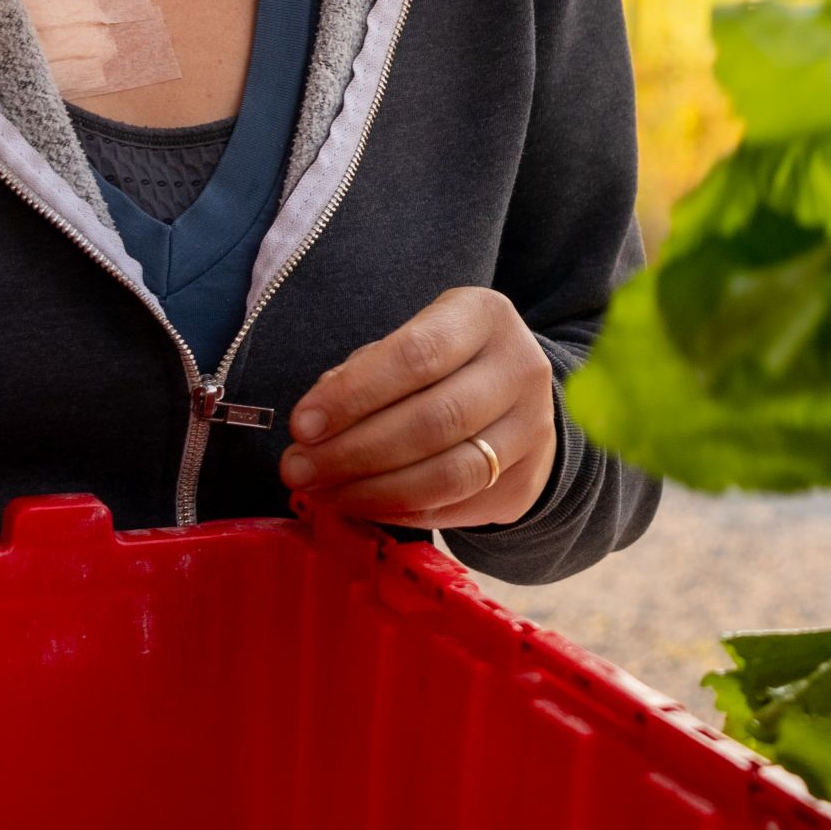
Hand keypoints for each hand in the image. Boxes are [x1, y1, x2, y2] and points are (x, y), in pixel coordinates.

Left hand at [280, 285, 558, 529]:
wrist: (517, 400)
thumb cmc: (444, 365)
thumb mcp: (412, 340)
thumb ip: (365, 372)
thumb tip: (315, 427)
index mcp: (484, 318)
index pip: (417, 356)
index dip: (354, 394)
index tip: (301, 425)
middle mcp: (520, 370)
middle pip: (433, 421)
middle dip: (354, 452)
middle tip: (299, 469)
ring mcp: (531, 431)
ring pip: (447, 475)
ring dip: (373, 492)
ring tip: (323, 493)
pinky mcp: (525, 484)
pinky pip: (453, 507)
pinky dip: (398, 512)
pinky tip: (359, 506)